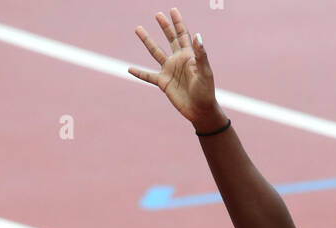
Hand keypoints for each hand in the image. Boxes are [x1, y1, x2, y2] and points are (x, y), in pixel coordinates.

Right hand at [129, 7, 221, 128]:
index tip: (173, 10)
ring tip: (138, 29)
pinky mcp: (163, 83)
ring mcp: (169, 70)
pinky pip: (148, 76)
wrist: (200, 110)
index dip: (178, 22)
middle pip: (169, 39)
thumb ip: (201, 54)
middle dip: (164, 26)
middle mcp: (178, 60)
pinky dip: (139, 73)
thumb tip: (198, 35)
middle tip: (158, 14)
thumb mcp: (205, 72)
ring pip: (155, 52)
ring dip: (147, 41)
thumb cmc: (206, 91)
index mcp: (188, 55)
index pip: (182, 35)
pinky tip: (129, 69)